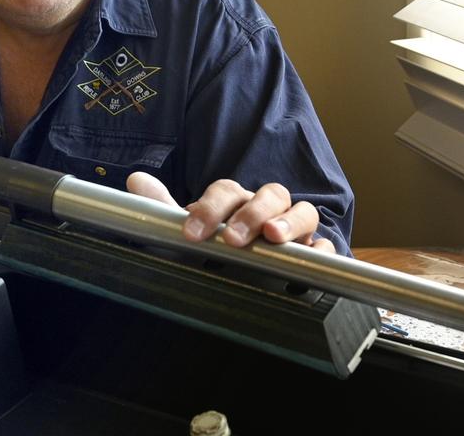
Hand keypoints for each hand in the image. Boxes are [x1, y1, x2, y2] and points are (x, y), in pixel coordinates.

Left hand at [125, 172, 334, 252]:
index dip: (210, 207)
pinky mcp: (314, 256)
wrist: (247, 283)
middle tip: (232, 239)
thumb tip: (136, 181)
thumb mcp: (190, 235)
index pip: (227, 190)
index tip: (192, 232)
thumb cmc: (215, 253)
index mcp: (237, 201)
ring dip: (289, 221)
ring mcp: (295, 232)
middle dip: (252, 212)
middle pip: (270, 194)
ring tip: (273, 238)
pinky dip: (323, 250)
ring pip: (303, 212)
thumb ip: (164, 209)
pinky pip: (327, 246)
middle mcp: (268, 210)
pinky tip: (312, 258)